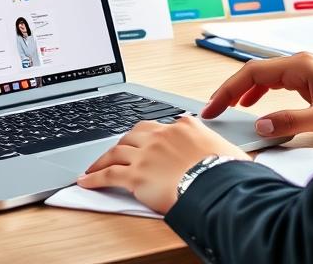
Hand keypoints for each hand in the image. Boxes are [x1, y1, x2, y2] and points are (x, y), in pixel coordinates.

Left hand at [77, 116, 248, 214]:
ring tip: (93, 167)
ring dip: (102, 160)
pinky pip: (108, 175)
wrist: (218, 186)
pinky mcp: (136, 175)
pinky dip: (94, 178)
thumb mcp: (226, 148)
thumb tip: (224, 151)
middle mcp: (161, 136)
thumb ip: (216, 145)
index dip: (149, 135)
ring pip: (116, 152)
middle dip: (122, 143)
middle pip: (133, 134)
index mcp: (183, 127)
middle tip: (115, 152)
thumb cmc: (226, 171)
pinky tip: (87, 181)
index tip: (144, 141)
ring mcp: (146, 154)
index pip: (160, 126)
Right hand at [201, 52, 312, 138]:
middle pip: (253, 72)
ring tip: (226, 107)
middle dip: (230, 90)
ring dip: (242, 90)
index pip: (252, 73)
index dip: (228, 90)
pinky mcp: (307, 80)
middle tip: (212, 109)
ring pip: (262, 76)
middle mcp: (298, 63)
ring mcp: (303, 70)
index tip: (213, 107)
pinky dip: (258, 92)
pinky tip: (252, 104)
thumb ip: (291, 121)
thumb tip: (260, 125)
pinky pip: (274, 82)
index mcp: (299, 66)